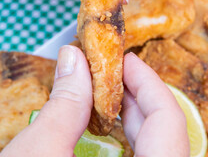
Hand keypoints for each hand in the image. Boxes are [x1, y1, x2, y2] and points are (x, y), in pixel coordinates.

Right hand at [0, 46, 188, 155]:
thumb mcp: (38, 156)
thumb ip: (65, 104)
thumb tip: (73, 60)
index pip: (169, 121)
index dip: (149, 82)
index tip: (126, 60)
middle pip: (167, 134)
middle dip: (138, 96)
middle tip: (114, 72)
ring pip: (159, 148)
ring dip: (135, 117)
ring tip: (110, 93)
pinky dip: (131, 140)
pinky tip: (110, 127)